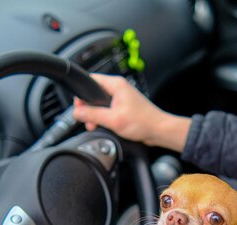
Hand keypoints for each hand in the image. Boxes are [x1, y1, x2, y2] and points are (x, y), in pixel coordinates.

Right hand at [74, 73, 190, 151]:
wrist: (159, 131)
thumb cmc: (143, 122)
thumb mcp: (113, 120)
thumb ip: (93, 115)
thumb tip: (77, 113)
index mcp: (116, 85)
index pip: (91, 81)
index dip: (82, 94)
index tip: (80, 107)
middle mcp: (119, 88)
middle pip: (94, 94)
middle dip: (89, 109)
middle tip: (89, 121)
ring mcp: (121, 97)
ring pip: (100, 103)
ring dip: (96, 115)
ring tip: (98, 125)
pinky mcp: (124, 107)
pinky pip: (108, 109)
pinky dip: (104, 118)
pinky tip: (106, 126)